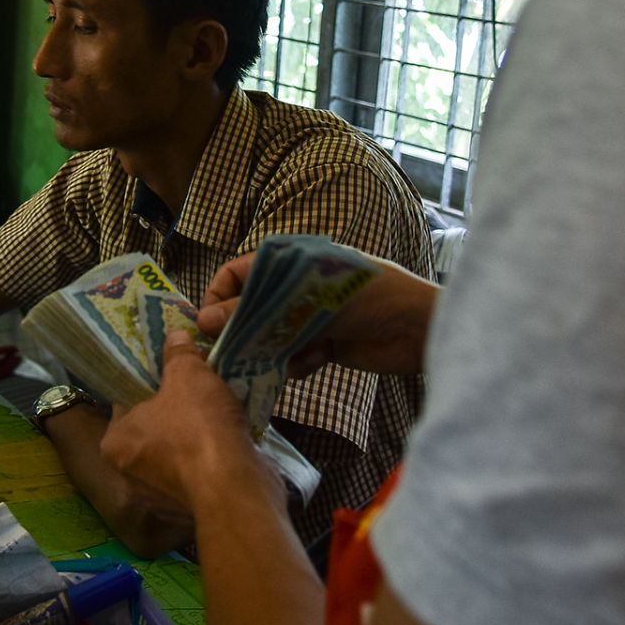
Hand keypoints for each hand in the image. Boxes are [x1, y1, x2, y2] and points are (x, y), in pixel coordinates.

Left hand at [101, 332, 274, 514]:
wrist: (235, 486)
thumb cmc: (197, 427)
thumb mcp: (188, 375)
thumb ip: (178, 354)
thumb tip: (174, 336)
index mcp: (115, 441)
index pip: (126, 399)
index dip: (149, 377)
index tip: (169, 363)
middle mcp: (132, 469)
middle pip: (154, 422)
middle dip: (177, 401)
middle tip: (197, 377)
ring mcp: (163, 488)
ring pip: (180, 443)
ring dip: (198, 424)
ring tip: (218, 396)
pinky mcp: (194, 498)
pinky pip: (201, 461)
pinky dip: (213, 445)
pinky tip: (231, 425)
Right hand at [198, 253, 440, 377]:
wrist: (421, 328)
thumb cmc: (369, 296)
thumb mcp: (307, 300)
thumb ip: (254, 311)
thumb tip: (202, 321)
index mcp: (289, 260)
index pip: (236, 274)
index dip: (217, 298)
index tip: (207, 327)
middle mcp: (293, 286)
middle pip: (248, 310)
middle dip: (242, 334)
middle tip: (233, 357)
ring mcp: (308, 316)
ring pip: (267, 339)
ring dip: (272, 353)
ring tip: (289, 359)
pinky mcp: (322, 344)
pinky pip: (291, 358)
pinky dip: (298, 364)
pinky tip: (317, 361)